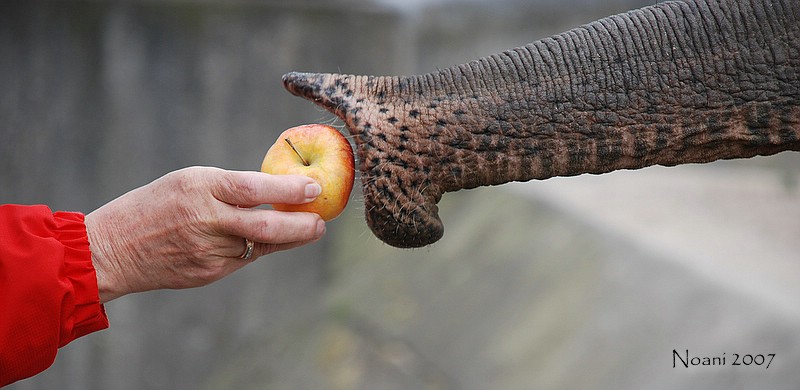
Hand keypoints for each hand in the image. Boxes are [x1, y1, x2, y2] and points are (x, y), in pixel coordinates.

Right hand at [84, 166, 325, 302]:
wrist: (112, 250)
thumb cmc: (154, 206)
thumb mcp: (188, 181)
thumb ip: (229, 188)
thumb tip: (277, 191)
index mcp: (200, 188)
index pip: (253, 188)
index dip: (288, 189)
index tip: (314, 187)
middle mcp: (206, 220)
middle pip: (266, 227)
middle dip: (301, 226)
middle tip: (321, 223)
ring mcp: (208, 251)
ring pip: (260, 246)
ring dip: (286, 238)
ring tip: (306, 228)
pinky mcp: (209, 273)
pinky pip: (244, 259)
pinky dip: (259, 249)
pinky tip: (269, 241)